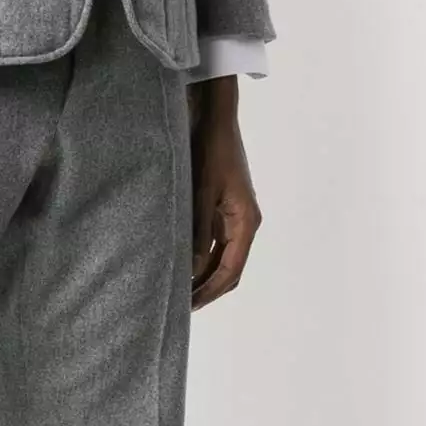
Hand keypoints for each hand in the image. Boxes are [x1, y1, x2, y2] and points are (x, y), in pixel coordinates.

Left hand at [186, 76, 261, 309]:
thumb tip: (193, 267)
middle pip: (230, 268)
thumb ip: (198, 229)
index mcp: (245, 222)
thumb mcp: (202, 191)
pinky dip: (202, 255)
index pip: (231, 270)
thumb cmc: (211, 151)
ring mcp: (235, 216)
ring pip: (223, 256)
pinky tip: (183, 262)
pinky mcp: (224, 207)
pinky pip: (216, 241)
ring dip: (205, 274)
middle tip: (183, 306)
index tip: (190, 306)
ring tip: (180, 289)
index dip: (211, 290)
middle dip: (209, 288)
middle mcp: (244, 224)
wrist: (216, 119)